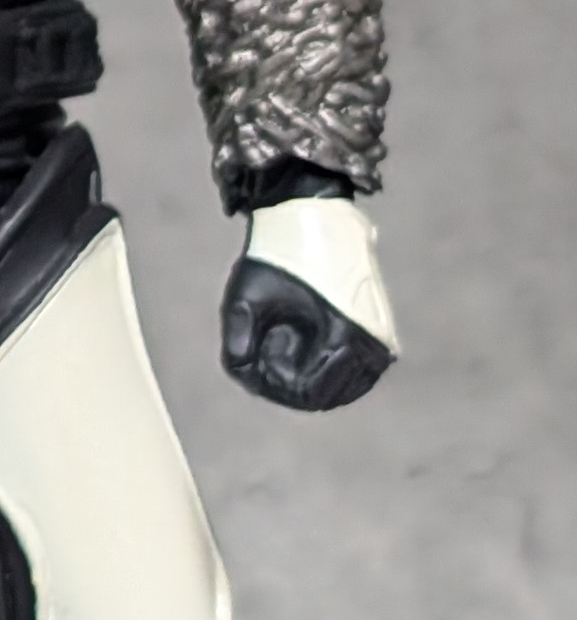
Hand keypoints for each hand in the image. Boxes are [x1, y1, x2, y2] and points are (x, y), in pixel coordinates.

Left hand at [221, 192, 395, 412]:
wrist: (314, 220)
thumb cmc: (276, 258)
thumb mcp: (245, 299)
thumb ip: (238, 349)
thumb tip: (250, 381)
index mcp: (346, 340)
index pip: (308, 394)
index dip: (277, 378)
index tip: (267, 338)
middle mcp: (373, 350)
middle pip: (325, 398)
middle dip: (290, 379)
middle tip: (274, 338)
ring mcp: (382, 346)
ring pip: (341, 391)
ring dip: (309, 378)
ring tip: (288, 335)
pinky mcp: (381, 340)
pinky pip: (354, 376)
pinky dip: (327, 372)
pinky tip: (302, 347)